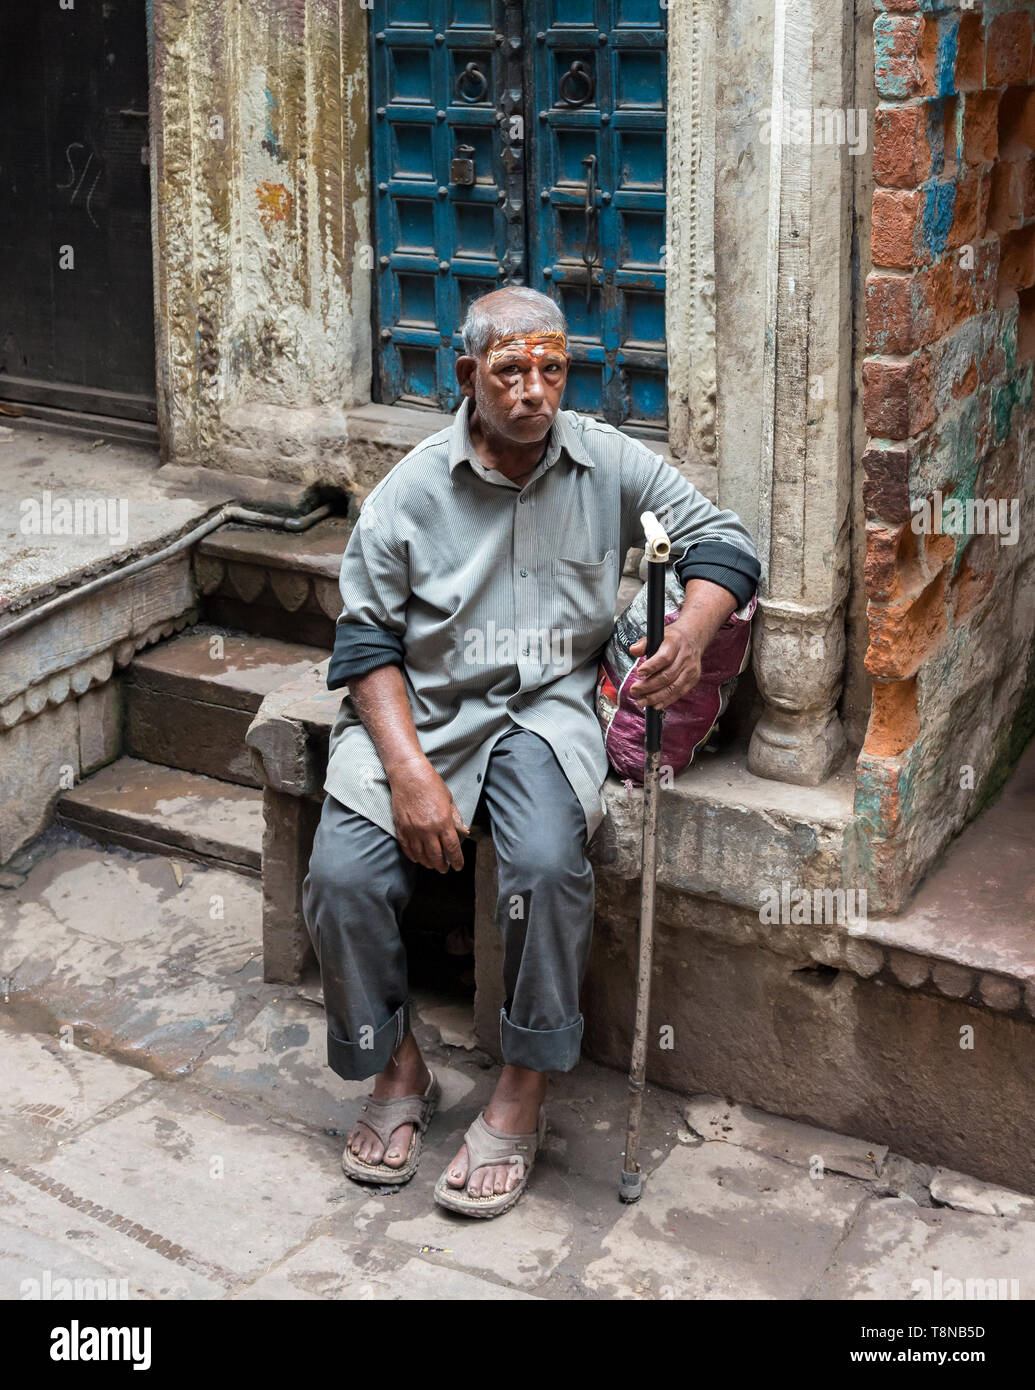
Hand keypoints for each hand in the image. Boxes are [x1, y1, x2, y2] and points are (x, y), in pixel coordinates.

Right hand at [388, 758, 469, 872]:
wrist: (408, 775)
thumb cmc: (430, 784)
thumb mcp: (449, 800)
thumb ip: (455, 818)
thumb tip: (463, 832)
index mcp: (443, 822)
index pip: (452, 848)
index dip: (457, 860)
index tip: (458, 866)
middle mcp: (428, 829)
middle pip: (436, 856)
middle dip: (442, 865)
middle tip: (445, 869)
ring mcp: (413, 830)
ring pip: (421, 855)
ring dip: (428, 863)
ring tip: (432, 865)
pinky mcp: (401, 828)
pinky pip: (407, 848)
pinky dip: (413, 856)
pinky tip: (418, 859)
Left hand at [628, 623, 702, 709]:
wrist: (694, 638)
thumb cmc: (673, 639)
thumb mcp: (658, 635)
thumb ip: (643, 643)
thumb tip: (633, 650)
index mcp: (675, 643)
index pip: (664, 657)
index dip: (651, 666)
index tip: (639, 672)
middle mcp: (685, 657)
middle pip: (667, 676)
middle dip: (648, 686)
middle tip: (634, 690)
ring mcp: (690, 669)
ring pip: (673, 687)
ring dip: (655, 697)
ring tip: (641, 701)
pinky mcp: (693, 679)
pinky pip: (679, 693)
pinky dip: (666, 700)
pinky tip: (655, 704)